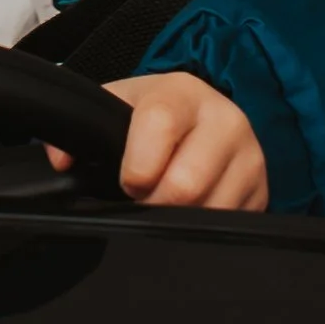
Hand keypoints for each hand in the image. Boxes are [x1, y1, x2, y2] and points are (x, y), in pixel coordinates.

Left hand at [51, 73, 268, 210]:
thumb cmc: (154, 116)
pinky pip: (230, 228)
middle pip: (187, 184)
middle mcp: (226, 121)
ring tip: (167, 202)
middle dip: (155, 202)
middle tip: (144, 198)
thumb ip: (84, 130)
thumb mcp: (118, 106)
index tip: (127, 181)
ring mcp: (250, 158)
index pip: (160, 126)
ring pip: (209, 213)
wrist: (205, 116)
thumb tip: (61, 161)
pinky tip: (192, 210)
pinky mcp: (263, 192)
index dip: (136, 165)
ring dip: (179, 221)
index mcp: (183, 94)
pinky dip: (203, 229)